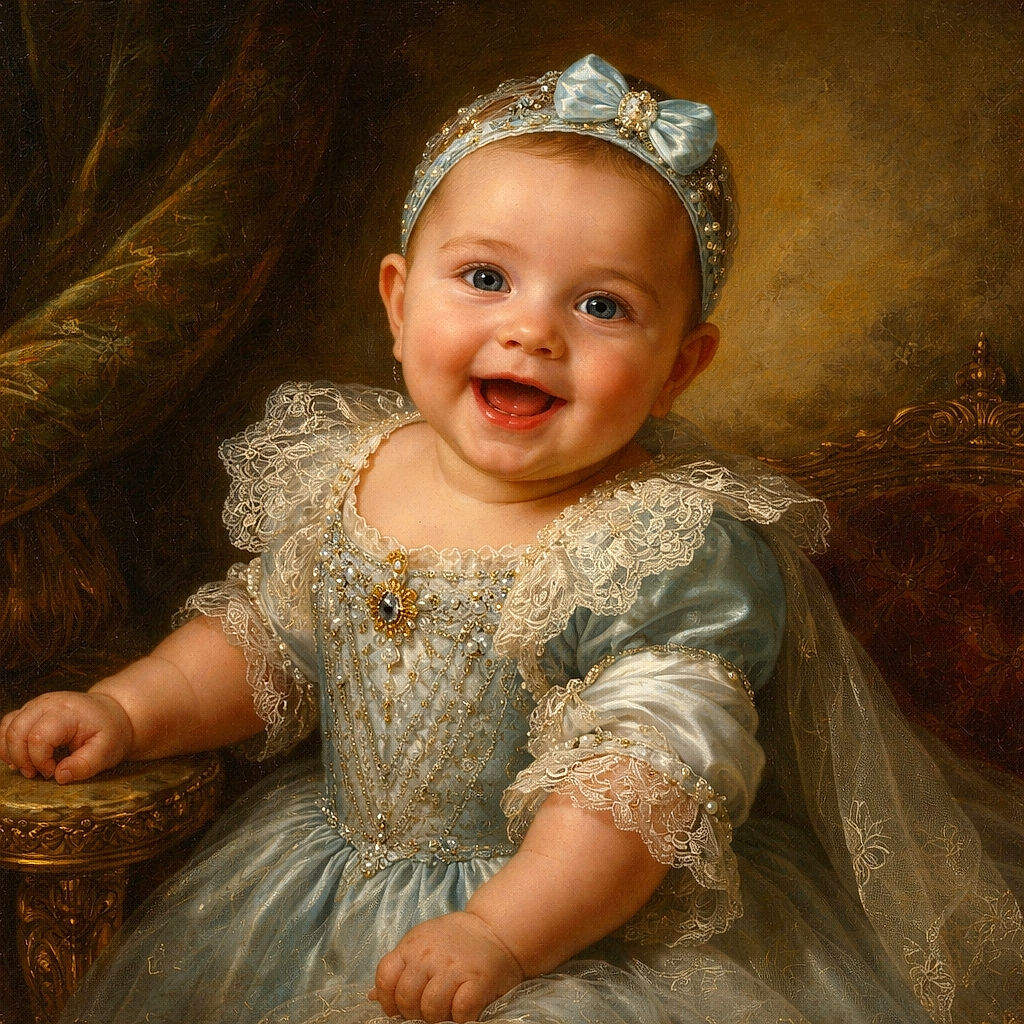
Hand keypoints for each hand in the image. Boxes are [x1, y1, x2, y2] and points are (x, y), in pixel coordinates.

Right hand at [0, 691, 132, 782]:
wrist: (110, 713)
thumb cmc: (108, 732)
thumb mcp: (107, 751)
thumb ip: (85, 765)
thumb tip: (59, 776)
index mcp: (67, 712)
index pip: (39, 738)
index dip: (40, 761)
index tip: (53, 772)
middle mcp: (47, 703)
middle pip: (16, 731)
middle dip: (21, 759)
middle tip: (37, 774)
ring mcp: (36, 704)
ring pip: (7, 727)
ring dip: (11, 752)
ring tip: (29, 767)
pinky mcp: (30, 710)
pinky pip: (7, 725)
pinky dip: (8, 744)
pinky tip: (22, 758)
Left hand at [370, 911, 523, 1022]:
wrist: (497, 929)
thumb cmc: (456, 940)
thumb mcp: (422, 943)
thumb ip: (400, 967)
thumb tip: (372, 996)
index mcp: (412, 946)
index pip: (385, 978)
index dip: (388, 999)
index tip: (399, 1008)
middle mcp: (429, 956)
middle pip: (407, 999)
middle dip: (414, 1012)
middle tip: (429, 1007)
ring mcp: (453, 968)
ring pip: (431, 1010)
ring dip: (438, 1016)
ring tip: (448, 1006)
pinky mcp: (477, 981)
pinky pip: (460, 1012)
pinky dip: (460, 1016)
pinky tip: (464, 1006)